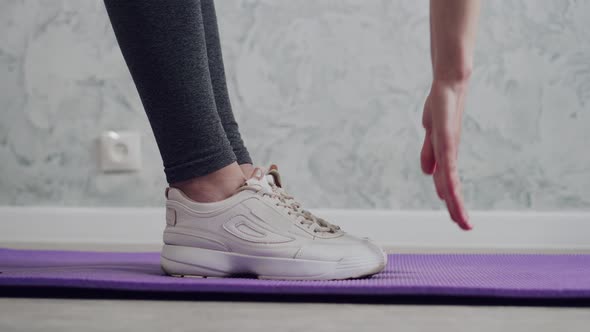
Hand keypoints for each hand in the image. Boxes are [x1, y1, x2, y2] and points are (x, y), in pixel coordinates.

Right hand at [421, 81, 471, 229]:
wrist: (449, 83)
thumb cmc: (441, 105)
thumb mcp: (432, 134)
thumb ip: (430, 153)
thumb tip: (430, 173)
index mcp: (446, 155)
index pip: (449, 184)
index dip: (454, 202)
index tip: (460, 221)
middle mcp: (450, 153)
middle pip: (452, 186)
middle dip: (458, 208)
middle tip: (465, 227)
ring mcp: (449, 146)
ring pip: (451, 179)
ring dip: (455, 200)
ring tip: (461, 219)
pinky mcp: (447, 136)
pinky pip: (446, 161)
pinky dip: (448, 178)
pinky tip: (449, 192)